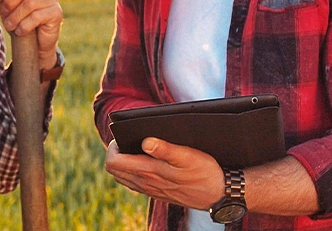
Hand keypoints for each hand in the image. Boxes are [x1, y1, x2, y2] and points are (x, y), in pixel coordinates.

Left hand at [0, 0, 61, 70]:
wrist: (35, 43)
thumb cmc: (20, 21)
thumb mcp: (7, 6)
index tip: (0, 1)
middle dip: (9, 3)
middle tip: (4, 15)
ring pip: (29, 3)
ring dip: (15, 17)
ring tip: (10, 26)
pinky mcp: (57, 13)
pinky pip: (36, 16)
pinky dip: (24, 26)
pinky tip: (20, 31)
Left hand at [104, 138, 224, 209]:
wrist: (219, 195)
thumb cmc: (205, 172)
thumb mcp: (188, 156)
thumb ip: (165, 149)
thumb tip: (145, 142)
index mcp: (149, 172)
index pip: (114, 163)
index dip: (113, 148)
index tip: (123, 136)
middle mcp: (146, 184)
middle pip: (115, 171)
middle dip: (117, 154)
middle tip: (128, 140)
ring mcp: (151, 190)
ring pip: (124, 178)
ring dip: (125, 163)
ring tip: (136, 148)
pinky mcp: (158, 193)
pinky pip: (136, 184)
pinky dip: (134, 171)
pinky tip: (148, 162)